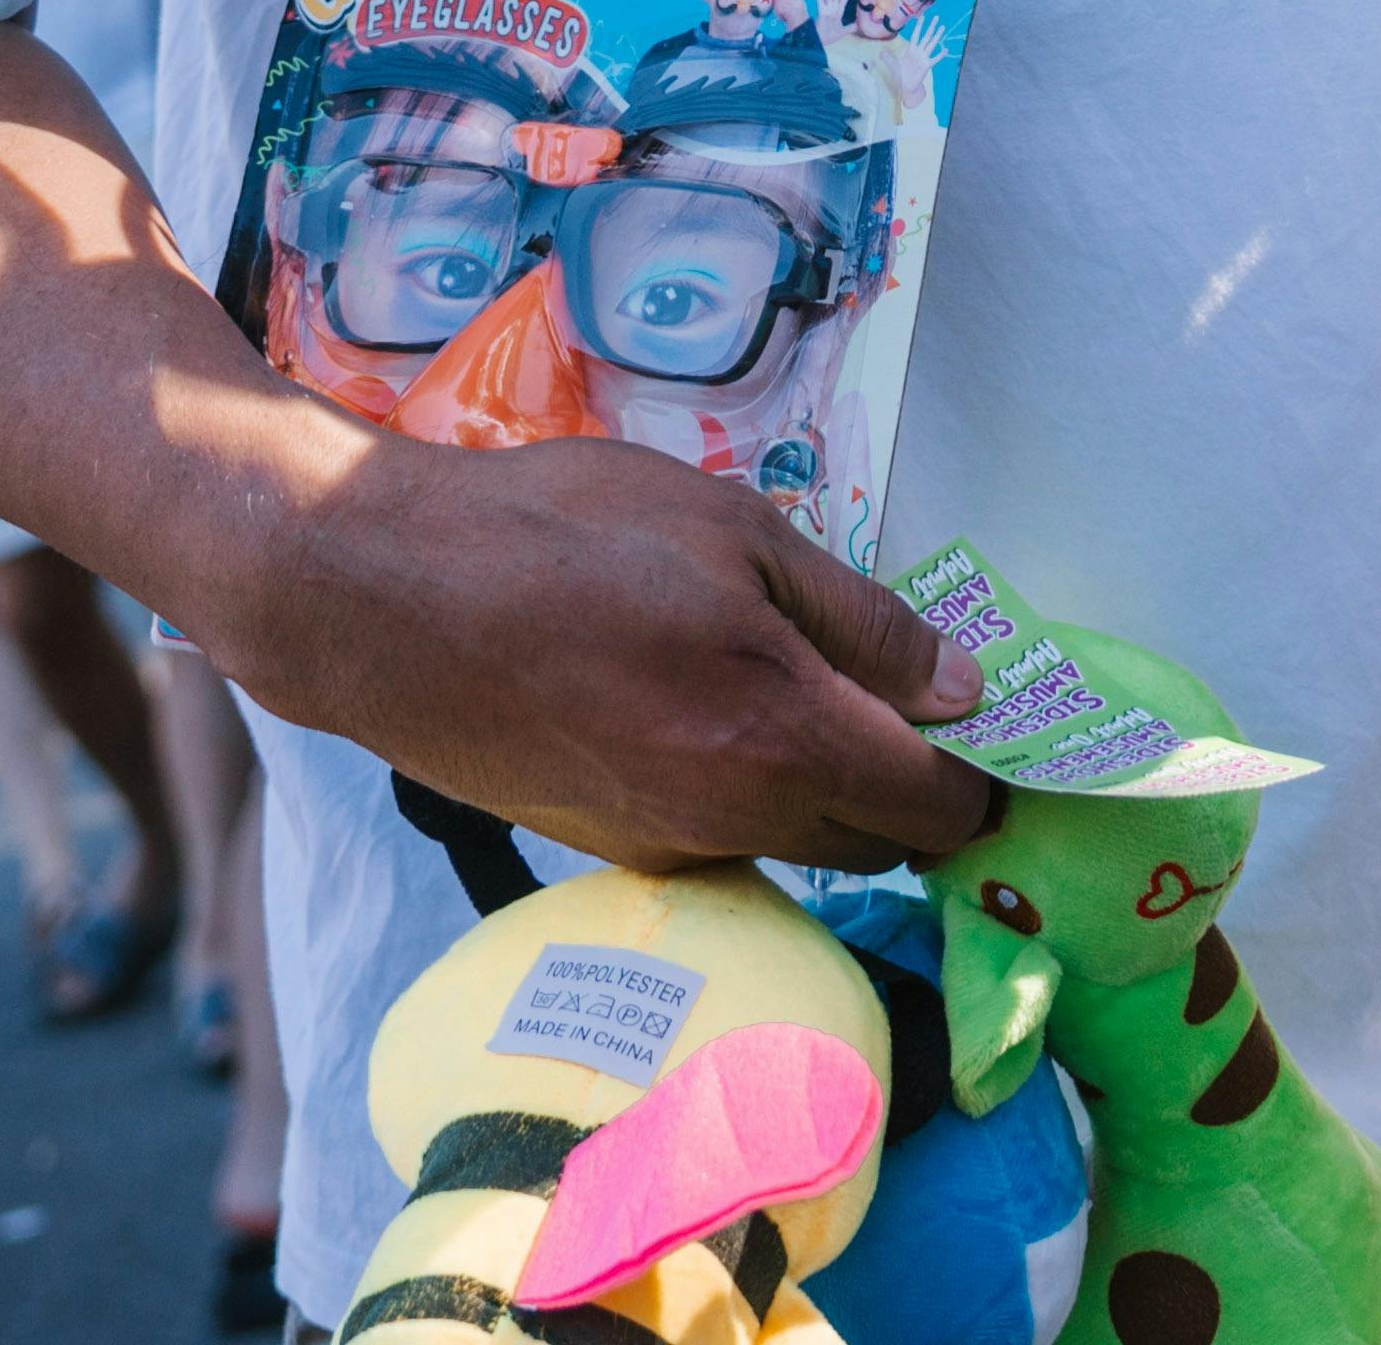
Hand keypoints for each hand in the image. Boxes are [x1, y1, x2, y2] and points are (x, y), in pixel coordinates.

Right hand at [217, 431, 996, 874]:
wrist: (381, 601)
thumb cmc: (562, 538)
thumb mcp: (736, 532)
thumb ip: (864, 621)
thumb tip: (965, 688)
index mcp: (785, 738)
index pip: (939, 807)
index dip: (986, 774)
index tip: (999, 727)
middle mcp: (736, 821)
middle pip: (878, 839)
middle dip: (914, 784)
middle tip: (909, 693)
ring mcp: (668, 847)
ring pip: (796, 838)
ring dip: (824, 784)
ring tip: (793, 678)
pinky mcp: (609, 847)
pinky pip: (720, 832)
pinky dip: (745, 785)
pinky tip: (701, 701)